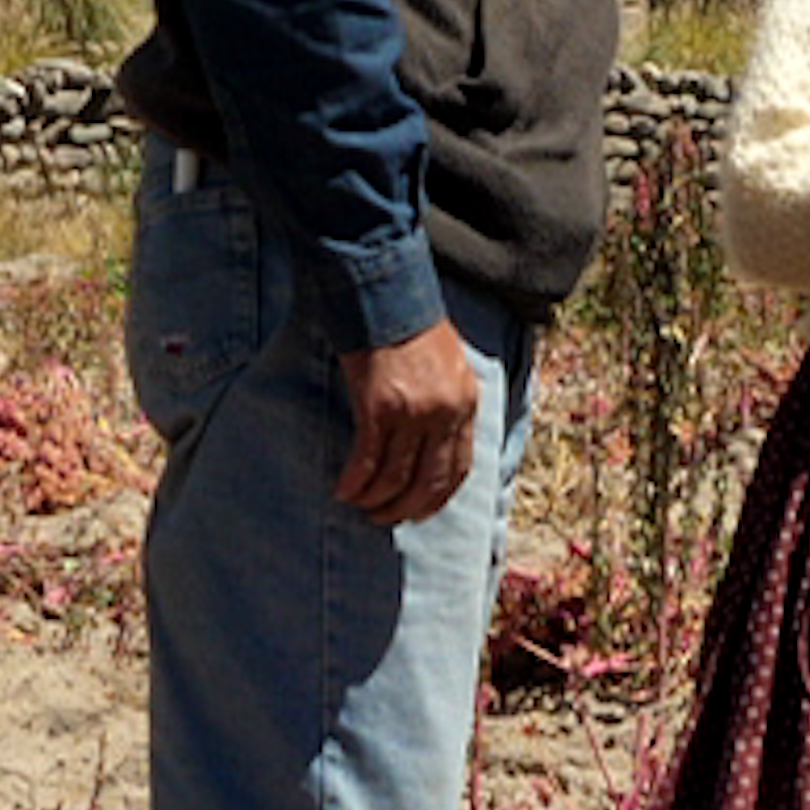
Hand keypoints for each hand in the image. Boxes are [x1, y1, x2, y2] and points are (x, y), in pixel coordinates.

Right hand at [337, 319, 486, 525]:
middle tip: (385, 519)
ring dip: (376, 500)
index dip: (438, 498)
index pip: (460, 468)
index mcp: (466, 403)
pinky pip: (367, 460)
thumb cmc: (412, 324)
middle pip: (428, 481)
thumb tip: (436, 435)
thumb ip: (449, 400)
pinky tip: (344, 491)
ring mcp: (412, 412)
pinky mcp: (378, 407)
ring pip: (395, 477)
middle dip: (406, 508)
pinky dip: (355, 482)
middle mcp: (444, 412)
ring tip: (361, 507)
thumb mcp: (449, 363)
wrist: (386, 291)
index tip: (420, 513)